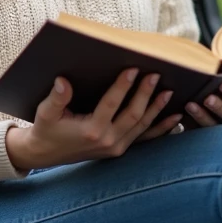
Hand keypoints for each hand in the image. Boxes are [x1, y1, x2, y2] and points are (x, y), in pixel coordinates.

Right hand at [5, 68, 181, 170]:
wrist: (46, 154)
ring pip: (142, 125)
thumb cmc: (46, 129)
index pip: (112, 104)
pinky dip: (162, 128)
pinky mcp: (120, 150)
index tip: (134, 69)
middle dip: (146, 93)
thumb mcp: (46, 113)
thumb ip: (56, 98)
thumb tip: (63, 80)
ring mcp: (116, 147)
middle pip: (133, 114)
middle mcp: (107, 141)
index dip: (123, 85)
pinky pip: (145, 138)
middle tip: (156, 74)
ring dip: (157, 108)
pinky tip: (176, 117)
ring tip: (169, 91)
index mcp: (91, 130)